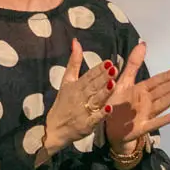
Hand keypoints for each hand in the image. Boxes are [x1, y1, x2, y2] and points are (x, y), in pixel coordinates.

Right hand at [43, 39, 116, 153]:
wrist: (54, 128)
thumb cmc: (63, 102)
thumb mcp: (66, 81)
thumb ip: (74, 62)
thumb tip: (76, 41)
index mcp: (76, 86)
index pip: (89, 76)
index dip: (98, 70)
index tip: (109, 62)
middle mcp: (80, 97)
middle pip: (93, 86)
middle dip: (103, 78)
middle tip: (114, 69)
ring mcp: (84, 111)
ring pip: (96, 100)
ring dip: (104, 93)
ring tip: (113, 84)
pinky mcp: (86, 124)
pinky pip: (95, 119)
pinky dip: (101, 114)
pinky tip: (109, 108)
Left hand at [104, 42, 169, 152]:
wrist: (109, 127)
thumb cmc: (117, 104)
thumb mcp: (123, 81)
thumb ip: (134, 64)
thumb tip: (143, 44)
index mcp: (142, 90)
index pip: (158, 81)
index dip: (169, 76)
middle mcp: (147, 101)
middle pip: (164, 91)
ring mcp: (146, 114)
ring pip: (163, 103)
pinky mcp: (142, 127)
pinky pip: (155, 123)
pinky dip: (166, 119)